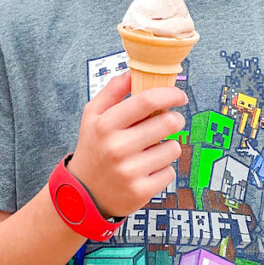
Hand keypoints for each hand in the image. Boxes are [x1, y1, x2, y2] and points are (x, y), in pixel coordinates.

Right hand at [68, 70, 186, 218]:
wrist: (84, 193)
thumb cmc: (93, 147)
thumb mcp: (92, 115)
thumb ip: (112, 91)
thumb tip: (133, 71)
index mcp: (106, 124)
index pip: (146, 101)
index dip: (169, 94)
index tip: (179, 95)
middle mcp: (117, 147)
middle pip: (167, 123)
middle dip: (175, 119)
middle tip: (170, 122)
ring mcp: (129, 171)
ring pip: (173, 148)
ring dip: (168, 146)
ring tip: (151, 149)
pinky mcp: (141, 191)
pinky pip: (170, 172)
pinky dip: (163, 169)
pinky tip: (147, 169)